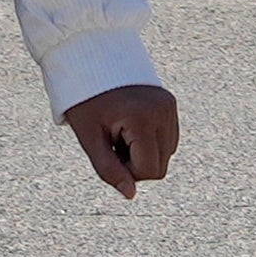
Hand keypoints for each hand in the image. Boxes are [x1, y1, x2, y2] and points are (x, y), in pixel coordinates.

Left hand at [60, 84, 177, 194]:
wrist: (90, 61)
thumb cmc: (85, 102)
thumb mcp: (90, 139)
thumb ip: (109, 170)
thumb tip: (130, 195)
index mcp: (143, 120)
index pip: (149, 171)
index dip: (127, 172)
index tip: (108, 151)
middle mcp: (163, 112)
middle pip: (160, 166)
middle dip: (136, 163)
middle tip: (112, 142)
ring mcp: (169, 106)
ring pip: (167, 154)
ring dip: (143, 152)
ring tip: (121, 132)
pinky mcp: (170, 103)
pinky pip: (168, 138)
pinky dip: (150, 141)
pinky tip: (130, 127)